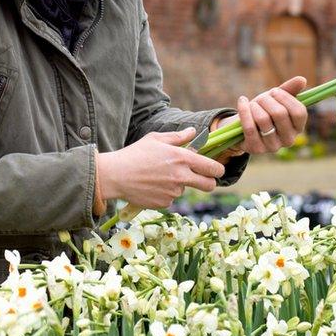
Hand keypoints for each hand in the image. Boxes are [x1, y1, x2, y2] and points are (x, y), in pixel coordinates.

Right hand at [96, 127, 225, 208]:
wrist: (116, 175)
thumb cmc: (135, 154)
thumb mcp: (155, 139)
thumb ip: (178, 137)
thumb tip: (193, 131)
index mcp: (182, 158)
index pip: (212, 167)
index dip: (218, 169)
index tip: (217, 169)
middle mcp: (181, 177)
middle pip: (209, 185)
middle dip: (209, 182)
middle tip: (201, 179)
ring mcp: (173, 192)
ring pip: (185, 190)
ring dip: (178, 185)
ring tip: (158, 176)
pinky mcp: (164, 203)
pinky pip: (171, 198)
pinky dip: (165, 193)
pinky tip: (151, 185)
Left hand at [213, 76, 308, 156]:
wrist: (242, 127)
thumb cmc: (264, 111)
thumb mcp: (276, 100)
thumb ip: (289, 90)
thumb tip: (302, 79)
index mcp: (298, 128)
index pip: (299, 112)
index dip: (286, 98)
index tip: (275, 91)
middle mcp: (289, 140)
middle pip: (279, 113)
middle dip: (267, 100)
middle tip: (261, 98)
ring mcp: (273, 146)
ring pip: (263, 119)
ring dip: (255, 105)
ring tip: (251, 103)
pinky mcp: (257, 149)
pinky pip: (249, 127)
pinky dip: (244, 110)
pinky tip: (242, 101)